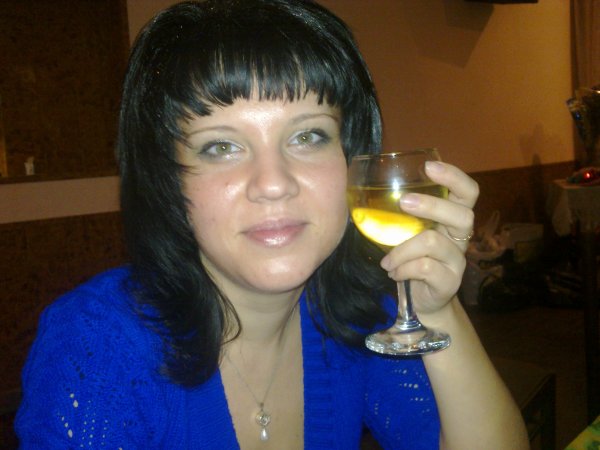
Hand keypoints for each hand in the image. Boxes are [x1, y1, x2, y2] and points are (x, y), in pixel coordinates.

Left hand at [380, 161, 477, 314]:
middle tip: (402, 203)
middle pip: (462, 214)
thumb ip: (399, 215)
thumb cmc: (410, 260)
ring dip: (401, 249)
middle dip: (430, 205)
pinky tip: (393, 273)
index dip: (454, 177)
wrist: (420, 303)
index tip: (428, 166)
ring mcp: (458, 261)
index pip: (468, 192)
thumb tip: (360, 188)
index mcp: (452, 219)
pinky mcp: (450, 282)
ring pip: (433, 242)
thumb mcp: (407, 233)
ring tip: (387, 261)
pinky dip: (402, 268)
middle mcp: (460, 238)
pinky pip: (424, 268)